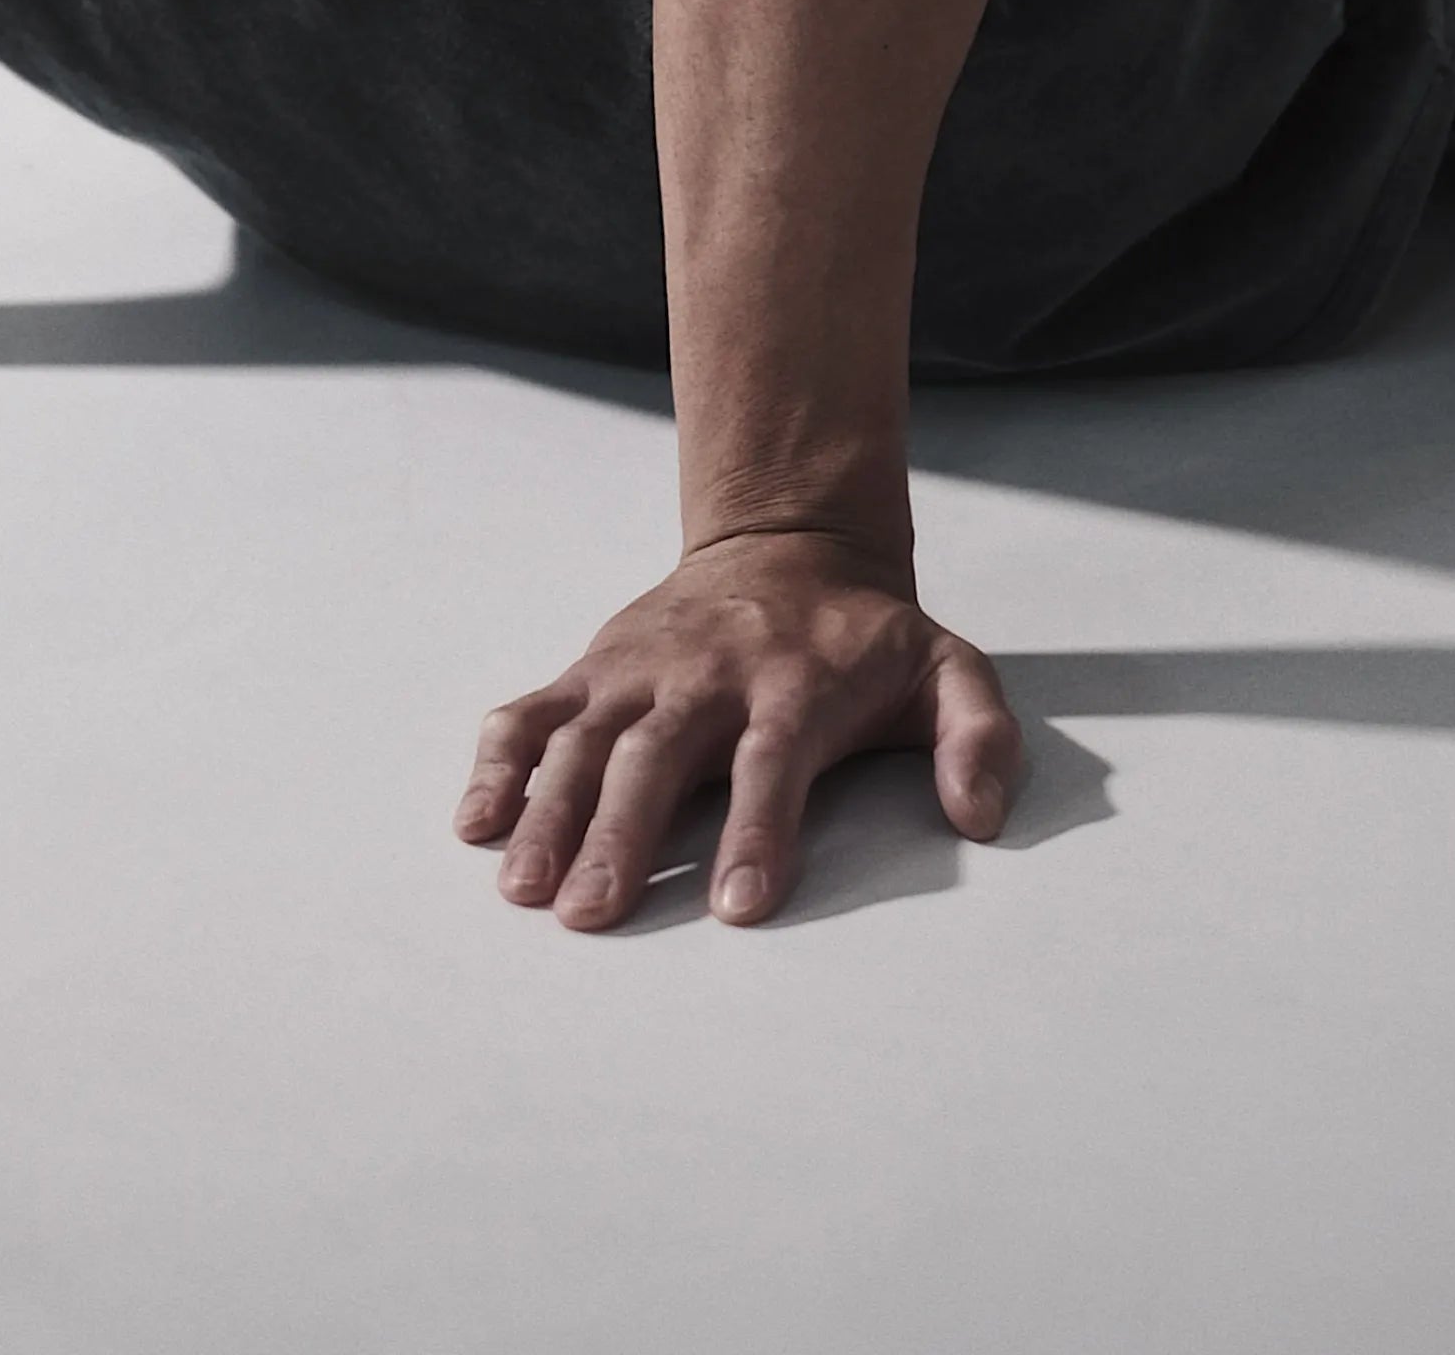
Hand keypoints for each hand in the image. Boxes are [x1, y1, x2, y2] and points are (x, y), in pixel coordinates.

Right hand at [456, 522, 1022, 929]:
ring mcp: (641, 671)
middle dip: (621, 835)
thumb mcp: (949, 669)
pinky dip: (498, 760)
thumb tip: (980, 813)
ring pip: (584, 740)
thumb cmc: (867, 637)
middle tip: (592, 912)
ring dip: (548, 811)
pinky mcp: (596, 668)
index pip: (772, 763)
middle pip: (657, 757)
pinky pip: (534, 711)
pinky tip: (475, 821)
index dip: (758, 832)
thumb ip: (979, 735)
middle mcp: (707, 675)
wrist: (787, 541)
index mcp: (794, 685)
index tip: (739, 906)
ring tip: (523, 887)